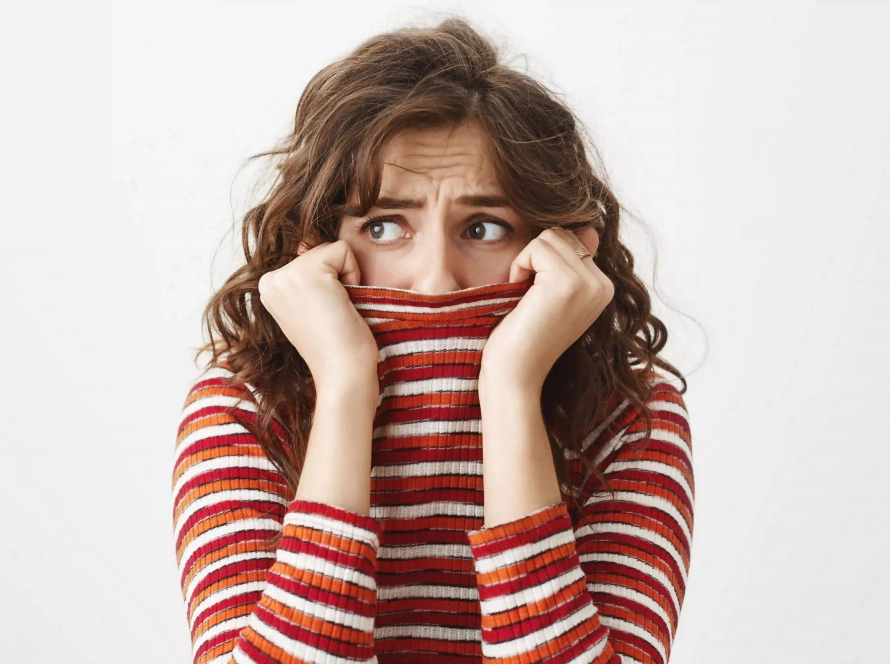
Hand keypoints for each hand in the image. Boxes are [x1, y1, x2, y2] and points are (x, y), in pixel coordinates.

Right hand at [257, 239, 378, 394]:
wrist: (342, 373)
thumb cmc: (336, 345)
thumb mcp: (313, 305)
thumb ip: (307, 277)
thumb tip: (307, 240)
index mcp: (269, 288)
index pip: (309, 258)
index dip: (328, 283)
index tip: (323, 314)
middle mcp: (270, 279)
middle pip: (319, 250)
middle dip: (336, 278)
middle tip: (332, 314)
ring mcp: (285, 275)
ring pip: (331, 249)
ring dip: (345, 278)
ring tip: (336, 310)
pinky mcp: (308, 272)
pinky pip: (343, 249)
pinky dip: (353, 274)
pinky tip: (343, 304)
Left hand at [480, 227, 613, 388]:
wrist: (515, 374)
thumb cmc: (524, 337)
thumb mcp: (552, 295)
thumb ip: (571, 262)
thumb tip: (589, 228)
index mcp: (603, 288)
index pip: (572, 241)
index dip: (544, 262)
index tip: (538, 297)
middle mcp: (603, 285)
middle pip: (562, 234)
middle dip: (536, 258)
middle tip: (529, 296)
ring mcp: (588, 283)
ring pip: (550, 237)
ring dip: (527, 261)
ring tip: (526, 296)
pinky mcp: (567, 283)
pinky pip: (537, 246)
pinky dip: (520, 265)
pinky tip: (520, 294)